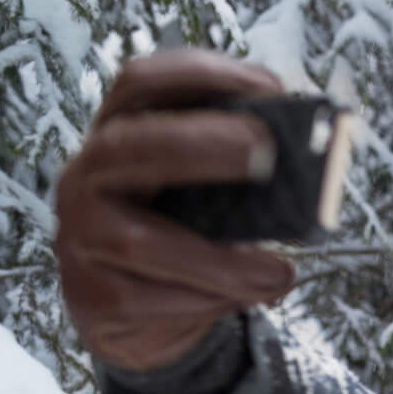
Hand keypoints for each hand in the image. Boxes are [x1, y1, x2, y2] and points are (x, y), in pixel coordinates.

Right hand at [53, 49, 297, 369]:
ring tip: (280, 273)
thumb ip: (243, 173)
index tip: (268, 87)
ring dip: (221, 260)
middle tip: (263, 151)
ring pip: (140, 242)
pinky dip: (208, 300)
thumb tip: (312, 165)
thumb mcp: (211, 195)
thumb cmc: (185, 238)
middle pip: (129, 146)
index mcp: (120, 134)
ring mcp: (80, 236)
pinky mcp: (91, 295)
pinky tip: (246, 298)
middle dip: (198, 144)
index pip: (140, 83)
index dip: (200, 74)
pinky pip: (148, 298)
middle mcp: (89, 176)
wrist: (140, 318)